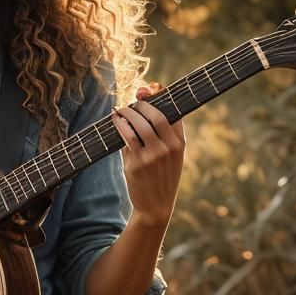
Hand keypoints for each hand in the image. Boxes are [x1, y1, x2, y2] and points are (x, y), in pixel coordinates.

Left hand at [109, 82, 185, 228]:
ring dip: (128, 112)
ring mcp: (153, 155)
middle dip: (142, 103)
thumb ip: (162, 136)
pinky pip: (127, 137)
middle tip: (134, 100)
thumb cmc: (162, 178)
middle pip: (155, 114)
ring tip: (121, 110)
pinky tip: (115, 119)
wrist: (156, 207)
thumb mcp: (171, 157)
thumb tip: (139, 109)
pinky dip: (120, 125)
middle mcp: (169, 147)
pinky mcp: (138, 163)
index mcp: (180, 143)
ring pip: (139, 124)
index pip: (173, 112)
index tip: (152, 87)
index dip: (162, 96)